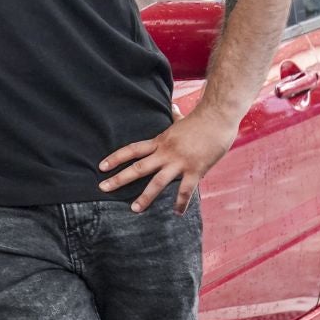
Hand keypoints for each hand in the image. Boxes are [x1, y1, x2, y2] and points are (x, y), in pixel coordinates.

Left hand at [98, 105, 238, 213]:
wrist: (218, 117)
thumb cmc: (202, 119)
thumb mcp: (182, 119)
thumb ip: (175, 116)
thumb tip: (173, 106)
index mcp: (160, 142)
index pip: (132, 150)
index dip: (116, 158)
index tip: (101, 167)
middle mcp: (165, 153)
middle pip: (137, 168)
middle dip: (119, 179)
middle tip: (103, 188)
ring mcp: (179, 162)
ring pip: (157, 182)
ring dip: (145, 197)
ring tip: (134, 209)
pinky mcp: (195, 170)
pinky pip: (185, 190)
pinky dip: (181, 203)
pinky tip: (177, 213)